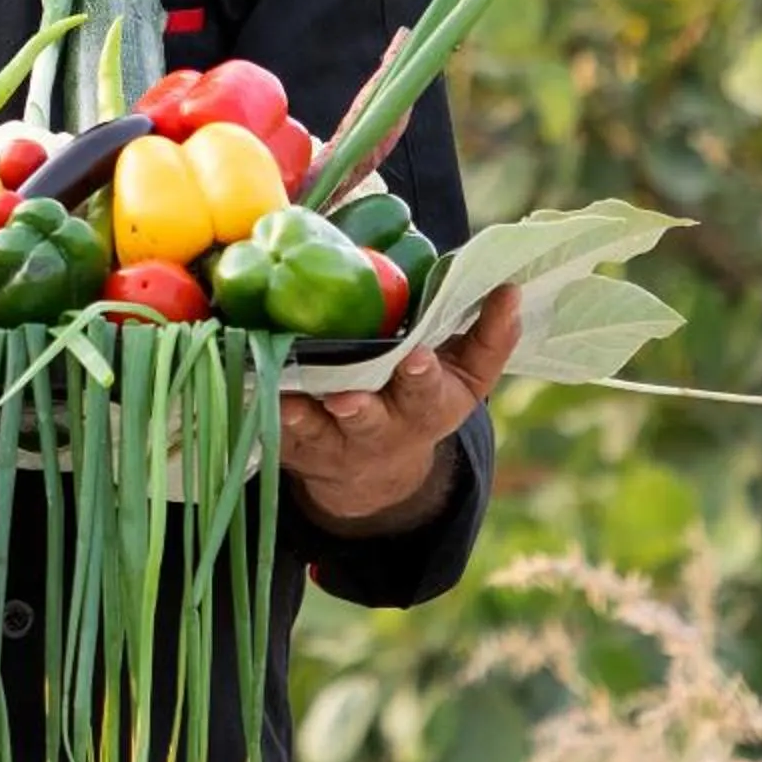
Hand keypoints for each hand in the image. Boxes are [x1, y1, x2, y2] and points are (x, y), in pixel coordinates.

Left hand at [278, 282, 521, 534]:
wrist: (377, 472)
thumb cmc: (423, 402)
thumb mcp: (465, 377)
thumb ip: (490, 336)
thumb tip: (510, 290)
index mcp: (426, 408)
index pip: (427, 392)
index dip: (422, 376)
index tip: (416, 358)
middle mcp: (381, 430)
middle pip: (370, 421)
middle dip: (361, 410)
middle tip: (346, 398)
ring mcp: (334, 443)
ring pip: (317, 432)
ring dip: (303, 417)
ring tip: (290, 401)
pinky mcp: (295, 448)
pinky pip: (276, 433)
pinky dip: (263, 416)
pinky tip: (251, 395)